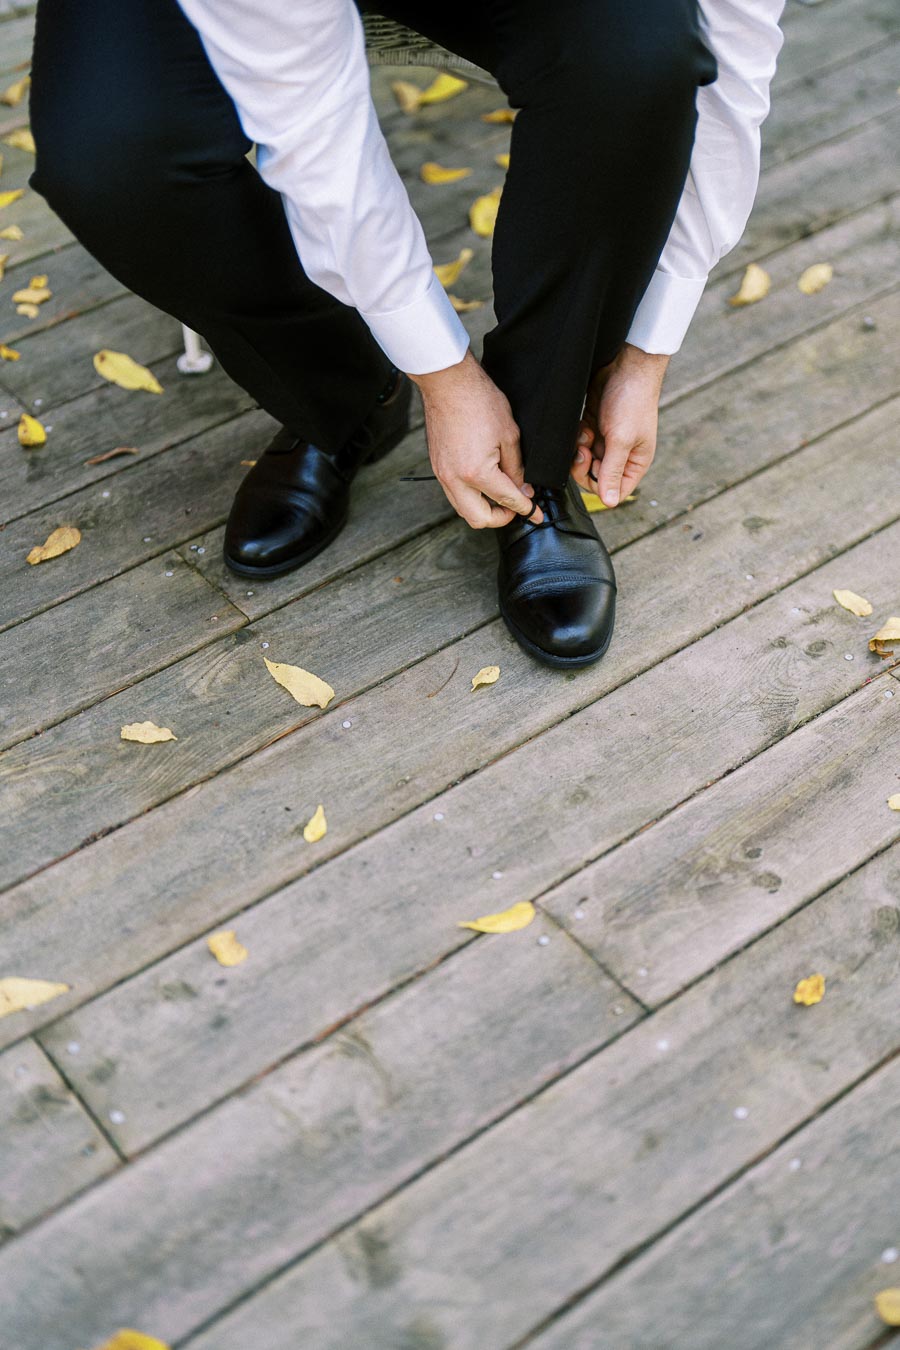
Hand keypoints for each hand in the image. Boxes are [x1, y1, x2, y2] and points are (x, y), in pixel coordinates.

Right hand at [409, 350, 543, 527]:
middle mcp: (455, 479)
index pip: (507, 500)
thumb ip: (517, 468)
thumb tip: (523, 489)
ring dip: (483, 509)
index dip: (526, 509)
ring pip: (463, 510)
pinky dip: (470, 497)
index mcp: (476, 472)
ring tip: (500, 496)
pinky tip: (484, 484)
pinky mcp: (437, 467)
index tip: (536, 513)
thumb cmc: (478, 400)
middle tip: (515, 507)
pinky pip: (454, 494)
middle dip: (501, 518)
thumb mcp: (509, 434)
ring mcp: (442, 474)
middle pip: (479, 519)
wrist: (447, 382)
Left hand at [570, 343, 669, 506]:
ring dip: (580, 449)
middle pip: (595, 477)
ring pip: (584, 461)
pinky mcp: (594, 427)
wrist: (625, 365)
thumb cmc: (631, 401)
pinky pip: (579, 443)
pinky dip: (577, 437)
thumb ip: (613, 472)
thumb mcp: (621, 440)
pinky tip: (583, 425)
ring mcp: (607, 441)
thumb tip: (610, 503)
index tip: (592, 467)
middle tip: (584, 450)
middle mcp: (621, 455)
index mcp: (635, 462)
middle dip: (585, 466)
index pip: (615, 491)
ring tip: (586, 433)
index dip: (599, 485)